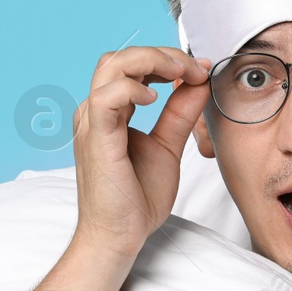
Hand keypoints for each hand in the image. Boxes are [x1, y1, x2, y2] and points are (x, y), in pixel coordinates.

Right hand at [71, 46, 211, 258]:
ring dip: (150, 61)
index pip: (132, 66)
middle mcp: (96, 111)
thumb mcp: (167, 146)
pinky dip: (132, 88)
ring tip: (178, 73)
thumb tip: (199, 81)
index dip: (167, 59)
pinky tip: (154, 99)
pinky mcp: (96, 138)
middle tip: (193, 68)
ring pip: (112, 66)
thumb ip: (181, 113)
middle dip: (161, 54)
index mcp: (110, 111)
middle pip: (121, 57)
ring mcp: (92, 122)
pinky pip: (107, 96)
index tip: (199, 70)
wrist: (119, 236)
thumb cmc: (135, 198)